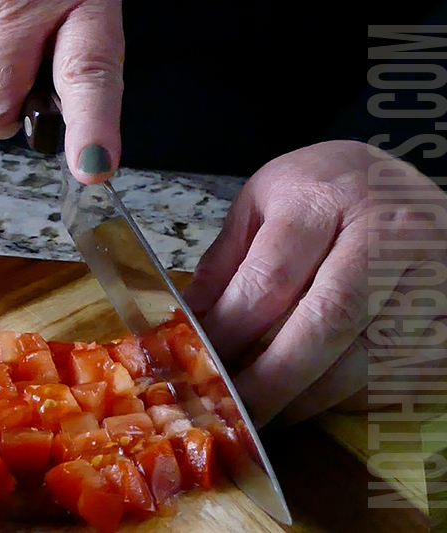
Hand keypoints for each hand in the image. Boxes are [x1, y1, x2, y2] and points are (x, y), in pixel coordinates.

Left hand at [182, 140, 446, 427]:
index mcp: (323, 198)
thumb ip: (224, 259)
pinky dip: (346, 396)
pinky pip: (394, 373)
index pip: (270, 278)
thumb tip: (188, 322)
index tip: (201, 365)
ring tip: (263, 411)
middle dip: (270, 379)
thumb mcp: (263, 200)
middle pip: (324, 323)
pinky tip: (310, 397)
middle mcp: (385, 234)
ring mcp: (428, 277)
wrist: (401, 182)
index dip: (230, 331)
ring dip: (306, 397)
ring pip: (364, 358)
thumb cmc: (324, 189)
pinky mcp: (446, 316)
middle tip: (232, 411)